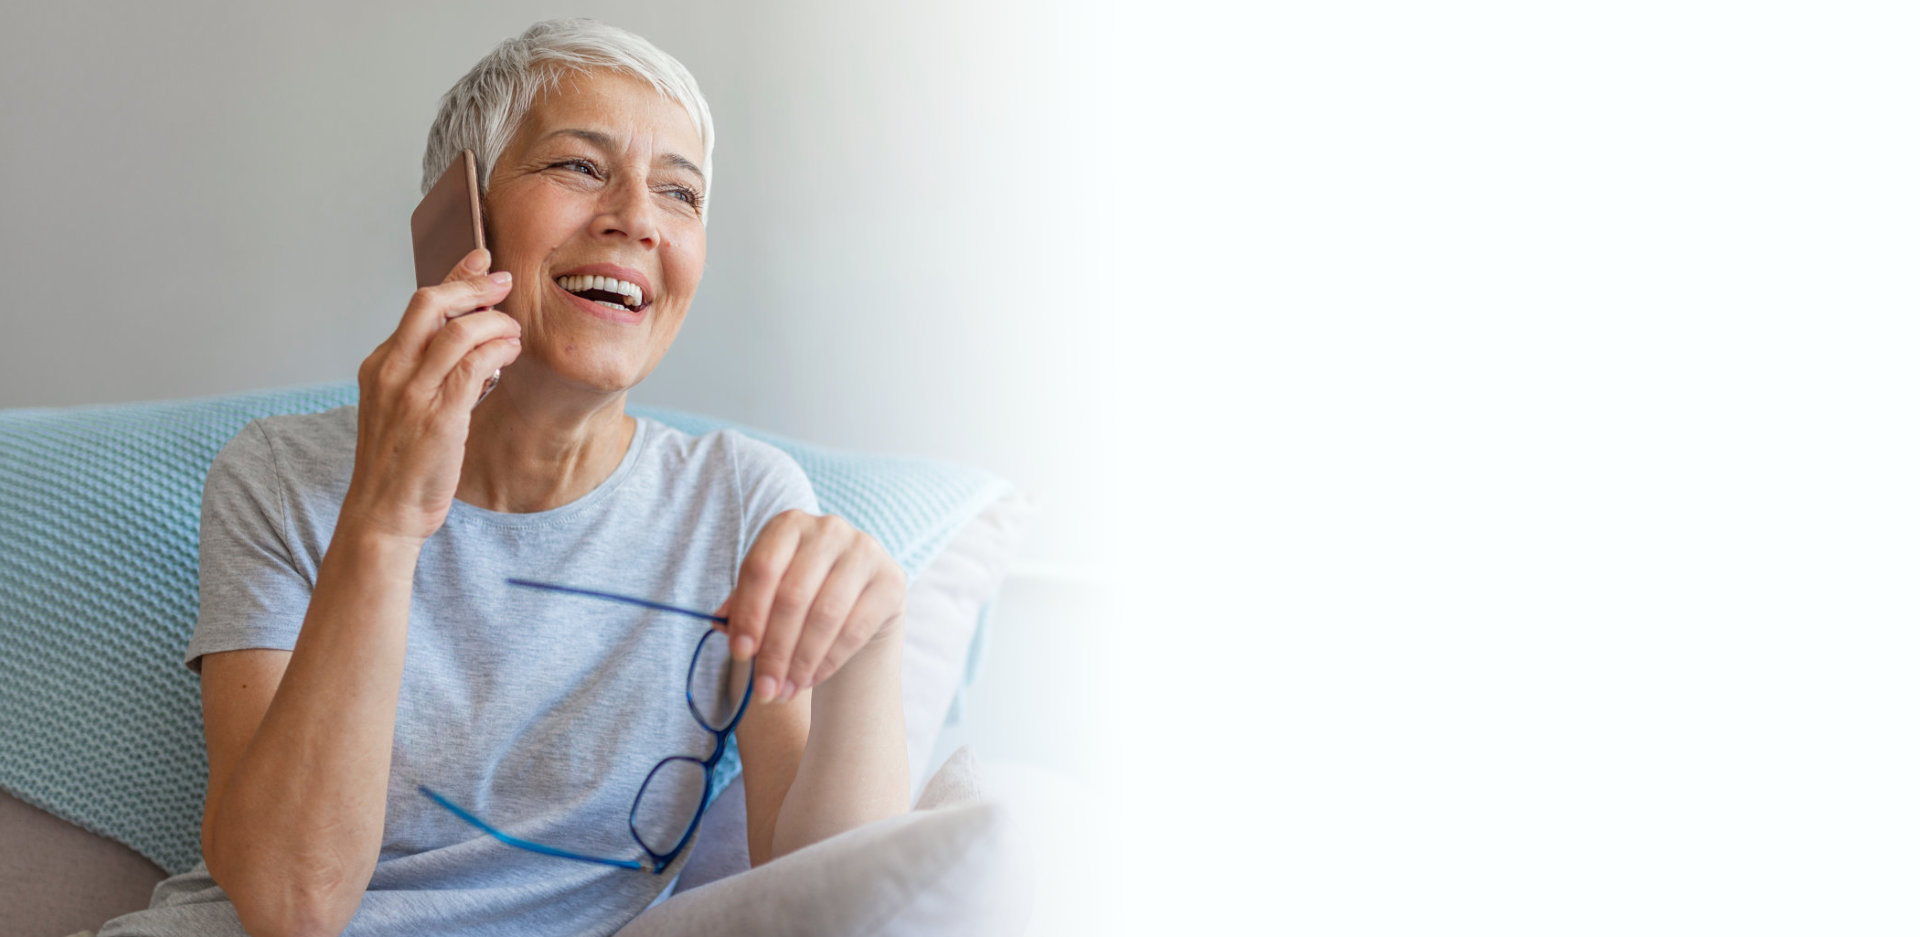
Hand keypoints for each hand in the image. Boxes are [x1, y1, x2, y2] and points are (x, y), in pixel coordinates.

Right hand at [340, 247, 520, 544]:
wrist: (384, 513)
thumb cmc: (402, 463)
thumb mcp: (405, 407)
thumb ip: (430, 372)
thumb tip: (471, 339)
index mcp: (380, 365)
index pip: (419, 306)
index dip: (455, 278)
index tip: (482, 260)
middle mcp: (390, 371)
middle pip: (431, 302)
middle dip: (474, 285)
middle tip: (504, 281)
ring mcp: (412, 393)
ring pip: (459, 331)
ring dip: (496, 323)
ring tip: (513, 332)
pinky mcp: (438, 417)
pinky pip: (475, 366)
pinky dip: (499, 352)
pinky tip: (510, 355)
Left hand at [717, 511, 906, 703]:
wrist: (857, 602)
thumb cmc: (800, 597)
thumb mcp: (767, 594)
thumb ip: (743, 606)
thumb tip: (719, 624)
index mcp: (789, 524)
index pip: (762, 569)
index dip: (749, 614)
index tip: (739, 654)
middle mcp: (829, 529)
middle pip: (793, 596)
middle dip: (774, 651)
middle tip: (763, 690)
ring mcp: (865, 551)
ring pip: (825, 615)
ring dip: (800, 662)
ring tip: (784, 691)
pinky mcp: (891, 580)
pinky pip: (855, 628)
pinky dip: (828, 661)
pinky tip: (810, 679)